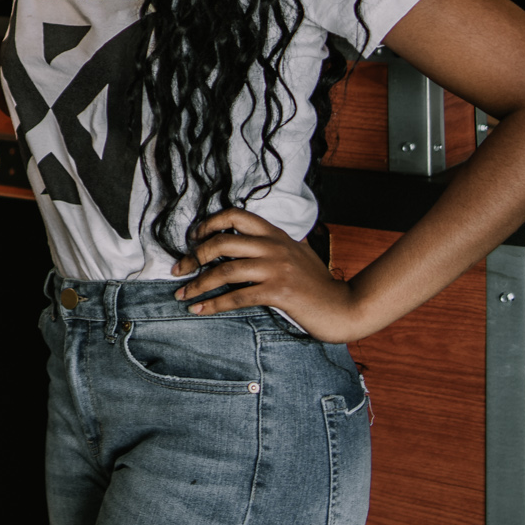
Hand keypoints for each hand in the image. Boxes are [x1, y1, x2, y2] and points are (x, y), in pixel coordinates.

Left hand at [171, 209, 368, 343]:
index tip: (193, 238)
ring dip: (197, 284)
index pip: (236, 215)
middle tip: (179, 270)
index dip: (209, 223)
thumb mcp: (296, 254)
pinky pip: (237, 296)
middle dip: (194, 257)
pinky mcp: (279, 292)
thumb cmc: (317, 284)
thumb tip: (239, 246)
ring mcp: (277, 268)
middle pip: (223, 242)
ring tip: (182, 295)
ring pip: (225, 271)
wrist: (345, 307)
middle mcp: (275, 246)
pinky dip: (214, 304)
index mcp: (276, 234)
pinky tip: (200, 310)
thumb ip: (271, 246)